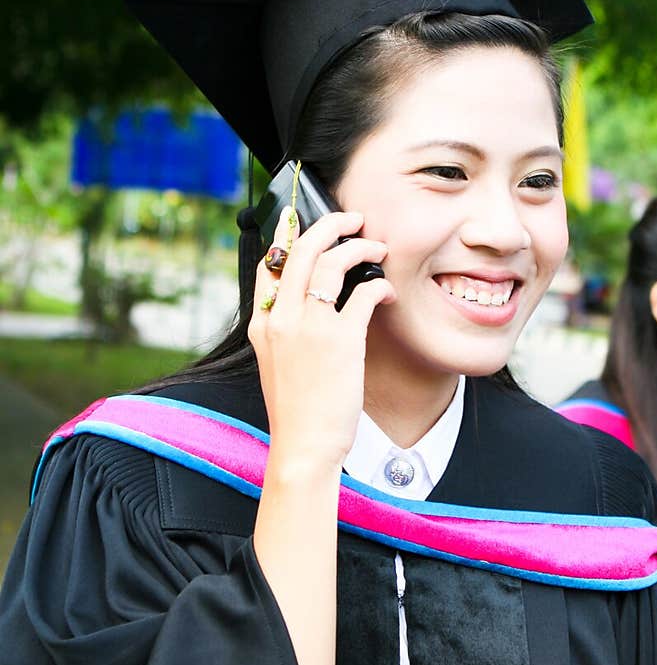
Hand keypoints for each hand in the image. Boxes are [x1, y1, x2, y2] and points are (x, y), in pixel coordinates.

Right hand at [248, 205, 394, 469]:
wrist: (304, 446)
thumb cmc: (297, 410)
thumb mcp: (276, 364)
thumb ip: (285, 331)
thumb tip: (308, 305)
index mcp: (262, 323)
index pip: (269, 264)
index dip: (288, 235)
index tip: (302, 219)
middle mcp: (281, 317)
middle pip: (302, 249)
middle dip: (331, 224)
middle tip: (353, 218)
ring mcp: (309, 326)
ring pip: (333, 262)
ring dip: (360, 248)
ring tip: (379, 248)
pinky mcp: (341, 340)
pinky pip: (363, 293)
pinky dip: (378, 285)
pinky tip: (386, 292)